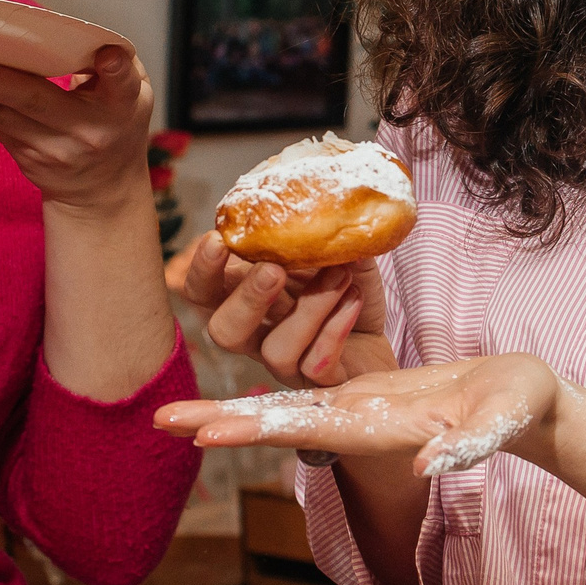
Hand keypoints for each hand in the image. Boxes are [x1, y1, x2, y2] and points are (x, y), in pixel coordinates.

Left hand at [0, 45, 153, 212]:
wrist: (102, 190)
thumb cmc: (117, 121)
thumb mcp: (134, 93)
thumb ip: (114, 66)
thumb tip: (63, 34)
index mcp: (121, 107)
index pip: (121, 87)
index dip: (115, 71)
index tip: (108, 57)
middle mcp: (83, 129)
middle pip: (34, 100)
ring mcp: (47, 146)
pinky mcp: (20, 151)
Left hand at [154, 353, 562, 477]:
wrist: (525, 403)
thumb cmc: (520, 408)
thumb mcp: (501, 419)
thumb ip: (469, 443)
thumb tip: (427, 465)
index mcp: (379, 429)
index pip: (304, 431)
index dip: (254, 431)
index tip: (204, 435)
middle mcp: (356, 423)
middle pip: (276, 424)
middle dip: (219, 423)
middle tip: (159, 422)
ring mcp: (356, 409)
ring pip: (281, 409)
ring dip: (228, 411)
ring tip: (174, 415)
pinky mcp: (363, 392)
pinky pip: (304, 389)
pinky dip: (265, 388)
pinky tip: (231, 385)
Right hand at [182, 233, 393, 388]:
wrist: (384, 337)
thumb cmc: (348, 291)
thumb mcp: (335, 254)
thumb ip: (320, 235)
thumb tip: (314, 201)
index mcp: (247, 299)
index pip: (203, 292)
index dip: (202, 270)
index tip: (218, 239)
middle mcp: (258, 336)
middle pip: (224, 331)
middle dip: (245, 299)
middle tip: (272, 268)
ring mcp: (287, 365)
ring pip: (276, 350)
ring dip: (308, 308)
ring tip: (340, 276)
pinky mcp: (320, 383)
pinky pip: (317, 364)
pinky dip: (335, 329)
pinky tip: (355, 300)